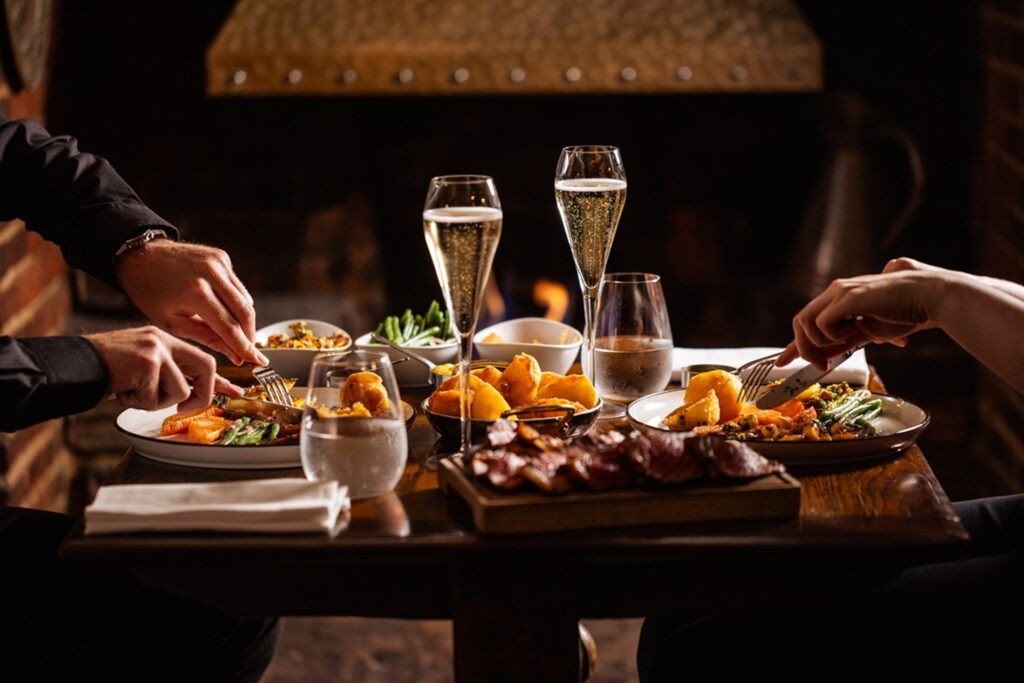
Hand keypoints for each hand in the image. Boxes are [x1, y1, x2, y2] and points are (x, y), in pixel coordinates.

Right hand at [85, 327, 243, 411]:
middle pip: (206, 367)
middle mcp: (163, 340)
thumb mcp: (142, 370)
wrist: (72, 366)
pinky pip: (155, 398)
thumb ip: (167, 376)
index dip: (220, 380)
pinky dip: (138, 402)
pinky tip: (121, 390)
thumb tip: (192, 397)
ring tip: (132, 391)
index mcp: (163, 340)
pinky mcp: (147, 362)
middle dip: (201, 395)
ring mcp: (156, 349)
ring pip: (180, 390)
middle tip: (182, 410)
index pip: (202, 359)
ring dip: (156, 402)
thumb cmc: (104, 372)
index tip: (235, 392)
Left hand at [116, 239, 268, 365]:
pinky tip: (224, 310)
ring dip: (245, 320)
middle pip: (245, 312)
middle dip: (250, 335)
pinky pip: (237, 287)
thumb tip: (236, 355)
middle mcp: (212, 273)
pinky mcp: (222, 257)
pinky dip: (236, 302)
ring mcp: (219, 262)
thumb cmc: (151, 293)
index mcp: (196, 293)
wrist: (141, 257)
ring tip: (235, 334)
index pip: (229, 326)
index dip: (245, 347)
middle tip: (250, 352)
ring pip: (246, 299)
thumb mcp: (173, 323)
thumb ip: (207, 338)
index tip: (257, 361)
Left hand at [778, 257, 947, 368]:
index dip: (795, 344)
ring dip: (820, 343)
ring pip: (805, 323)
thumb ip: (852, 339)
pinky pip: (822, 324)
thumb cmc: (908, 312)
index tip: (782, 362)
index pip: (809, 321)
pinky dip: (833, 336)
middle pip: (801, 322)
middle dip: (804, 348)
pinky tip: (854, 332)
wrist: (929, 297)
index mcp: (841, 299)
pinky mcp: (848, 297)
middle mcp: (836, 292)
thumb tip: (835, 353)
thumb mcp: (872, 331)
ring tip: (845, 344)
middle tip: (821, 364)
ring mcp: (840, 292)